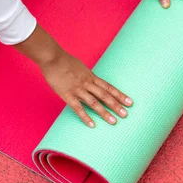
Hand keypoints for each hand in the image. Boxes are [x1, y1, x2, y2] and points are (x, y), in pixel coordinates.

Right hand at [13, 24, 132, 127]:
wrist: (52, 57)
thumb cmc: (64, 61)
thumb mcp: (80, 67)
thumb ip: (86, 76)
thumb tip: (91, 81)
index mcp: (91, 76)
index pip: (109, 87)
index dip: (120, 95)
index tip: (130, 102)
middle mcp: (87, 83)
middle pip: (105, 95)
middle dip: (116, 105)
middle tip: (126, 114)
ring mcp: (78, 89)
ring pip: (94, 102)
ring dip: (104, 112)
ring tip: (113, 121)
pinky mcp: (67, 94)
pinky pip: (78, 108)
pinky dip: (85, 117)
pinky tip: (92, 125)